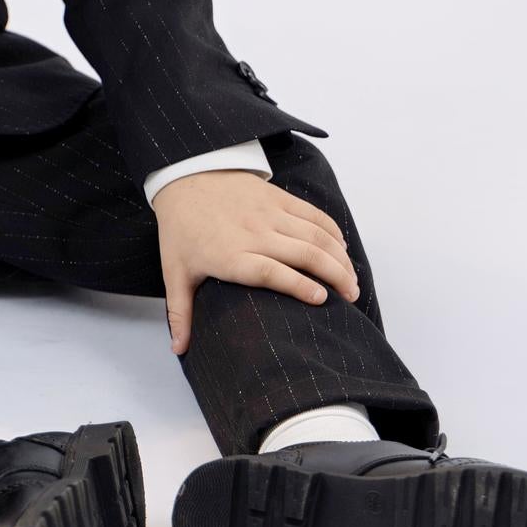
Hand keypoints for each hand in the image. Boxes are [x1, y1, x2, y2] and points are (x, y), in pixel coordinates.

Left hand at [152, 169, 359, 354]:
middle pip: (304, 254)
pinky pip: (312, 213)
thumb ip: (180, 313)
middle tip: (350, 297)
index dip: (299, 286)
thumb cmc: (181, 228)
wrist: (184, 176)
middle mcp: (254, 233)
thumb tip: (180, 350)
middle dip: (334, 276)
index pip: (271, 271)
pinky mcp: (277, 197)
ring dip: (338, 257)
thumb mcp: (175, 272)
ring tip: (351, 280)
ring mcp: (268, 213)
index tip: (322, 300)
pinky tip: (342, 248)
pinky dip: (331, 230)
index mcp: (231, 255)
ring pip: (314, 234)